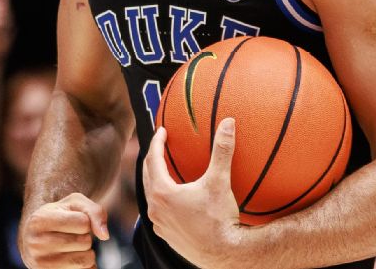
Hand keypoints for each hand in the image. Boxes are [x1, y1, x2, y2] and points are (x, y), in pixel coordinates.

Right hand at [18, 193, 107, 268]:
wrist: (33, 237)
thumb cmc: (57, 216)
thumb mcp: (74, 203)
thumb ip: (94, 211)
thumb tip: (104, 235)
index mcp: (39, 220)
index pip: (83, 222)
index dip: (85, 221)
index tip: (73, 220)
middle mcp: (36, 243)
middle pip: (84, 242)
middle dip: (85, 237)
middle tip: (71, 234)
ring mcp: (41, 263)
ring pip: (85, 260)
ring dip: (85, 252)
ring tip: (71, 246)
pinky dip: (83, 265)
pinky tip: (71, 258)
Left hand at [142, 118, 247, 268]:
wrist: (224, 253)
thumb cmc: (219, 218)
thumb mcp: (219, 180)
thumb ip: (222, 149)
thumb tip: (228, 123)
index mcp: (162, 192)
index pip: (153, 160)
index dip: (157, 142)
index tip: (161, 130)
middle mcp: (155, 209)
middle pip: (147, 176)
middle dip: (152, 159)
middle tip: (160, 146)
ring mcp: (159, 224)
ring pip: (151, 196)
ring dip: (155, 181)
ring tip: (164, 170)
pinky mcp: (166, 236)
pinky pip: (159, 213)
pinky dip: (162, 200)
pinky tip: (173, 199)